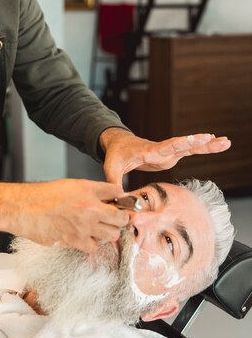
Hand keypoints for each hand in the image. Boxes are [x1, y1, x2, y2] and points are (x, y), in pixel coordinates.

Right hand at [0, 179, 128, 252]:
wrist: (25, 209)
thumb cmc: (47, 195)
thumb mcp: (76, 184)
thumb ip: (99, 190)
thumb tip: (117, 193)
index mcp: (90, 198)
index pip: (120, 203)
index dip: (124, 206)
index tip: (122, 208)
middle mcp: (88, 215)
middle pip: (119, 223)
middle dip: (118, 221)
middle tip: (112, 218)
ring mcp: (81, 232)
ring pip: (109, 238)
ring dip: (107, 233)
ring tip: (98, 226)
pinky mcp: (72, 243)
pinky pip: (92, 247)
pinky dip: (92, 243)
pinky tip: (85, 235)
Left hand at [100, 128, 230, 185]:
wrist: (119, 143)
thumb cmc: (116, 155)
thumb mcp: (111, 168)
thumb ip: (114, 182)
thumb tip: (116, 199)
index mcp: (148, 151)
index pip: (166, 147)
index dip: (180, 144)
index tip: (193, 139)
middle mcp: (161, 149)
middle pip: (182, 145)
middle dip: (198, 142)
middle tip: (214, 138)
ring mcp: (167, 152)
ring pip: (189, 147)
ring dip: (207, 145)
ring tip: (225, 141)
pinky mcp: (170, 155)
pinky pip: (189, 151)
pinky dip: (203, 148)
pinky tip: (216, 143)